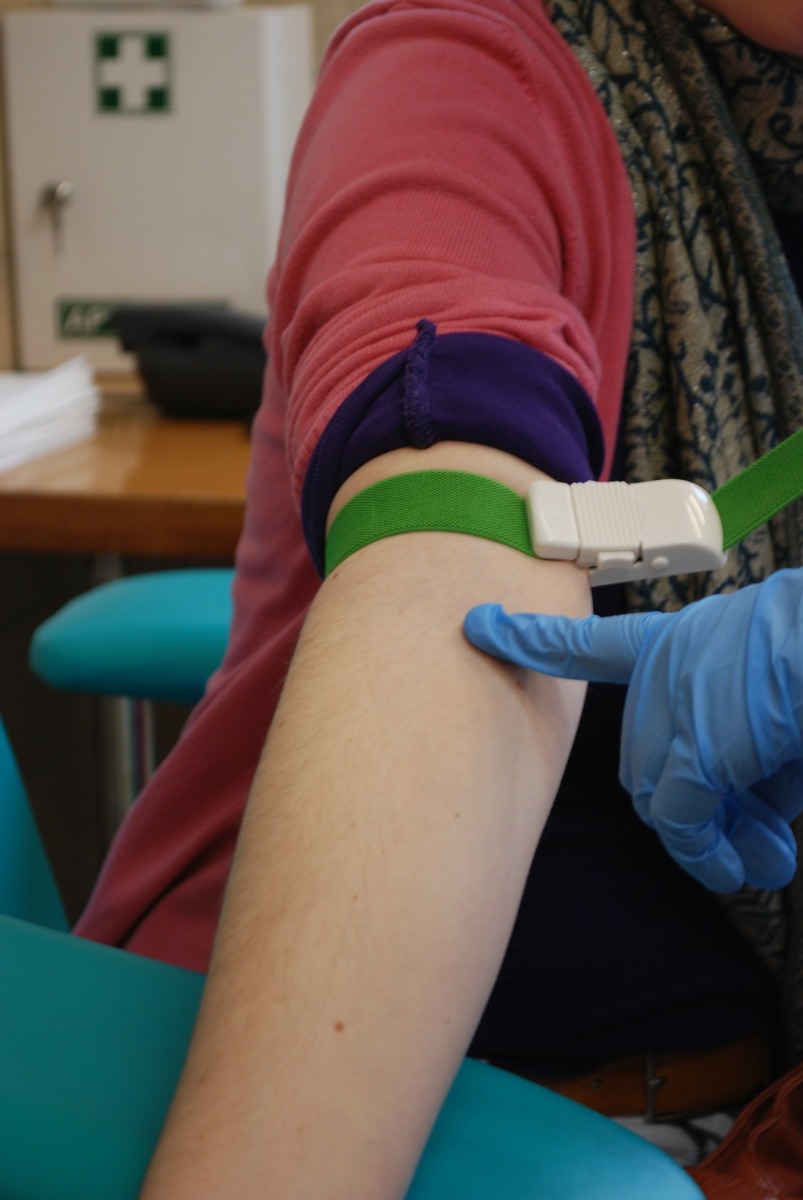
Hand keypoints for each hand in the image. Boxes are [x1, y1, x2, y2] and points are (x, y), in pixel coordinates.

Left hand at [464, 569, 802, 891]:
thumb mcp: (771, 712)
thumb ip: (745, 760)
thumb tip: (745, 827)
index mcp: (677, 643)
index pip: (590, 643)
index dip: (535, 640)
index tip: (481, 625)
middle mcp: (664, 669)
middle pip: (642, 759)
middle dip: (692, 805)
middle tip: (750, 838)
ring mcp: (671, 706)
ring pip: (659, 793)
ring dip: (709, 837)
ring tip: (762, 860)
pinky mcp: (693, 751)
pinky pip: (681, 821)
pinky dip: (708, 853)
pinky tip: (741, 869)